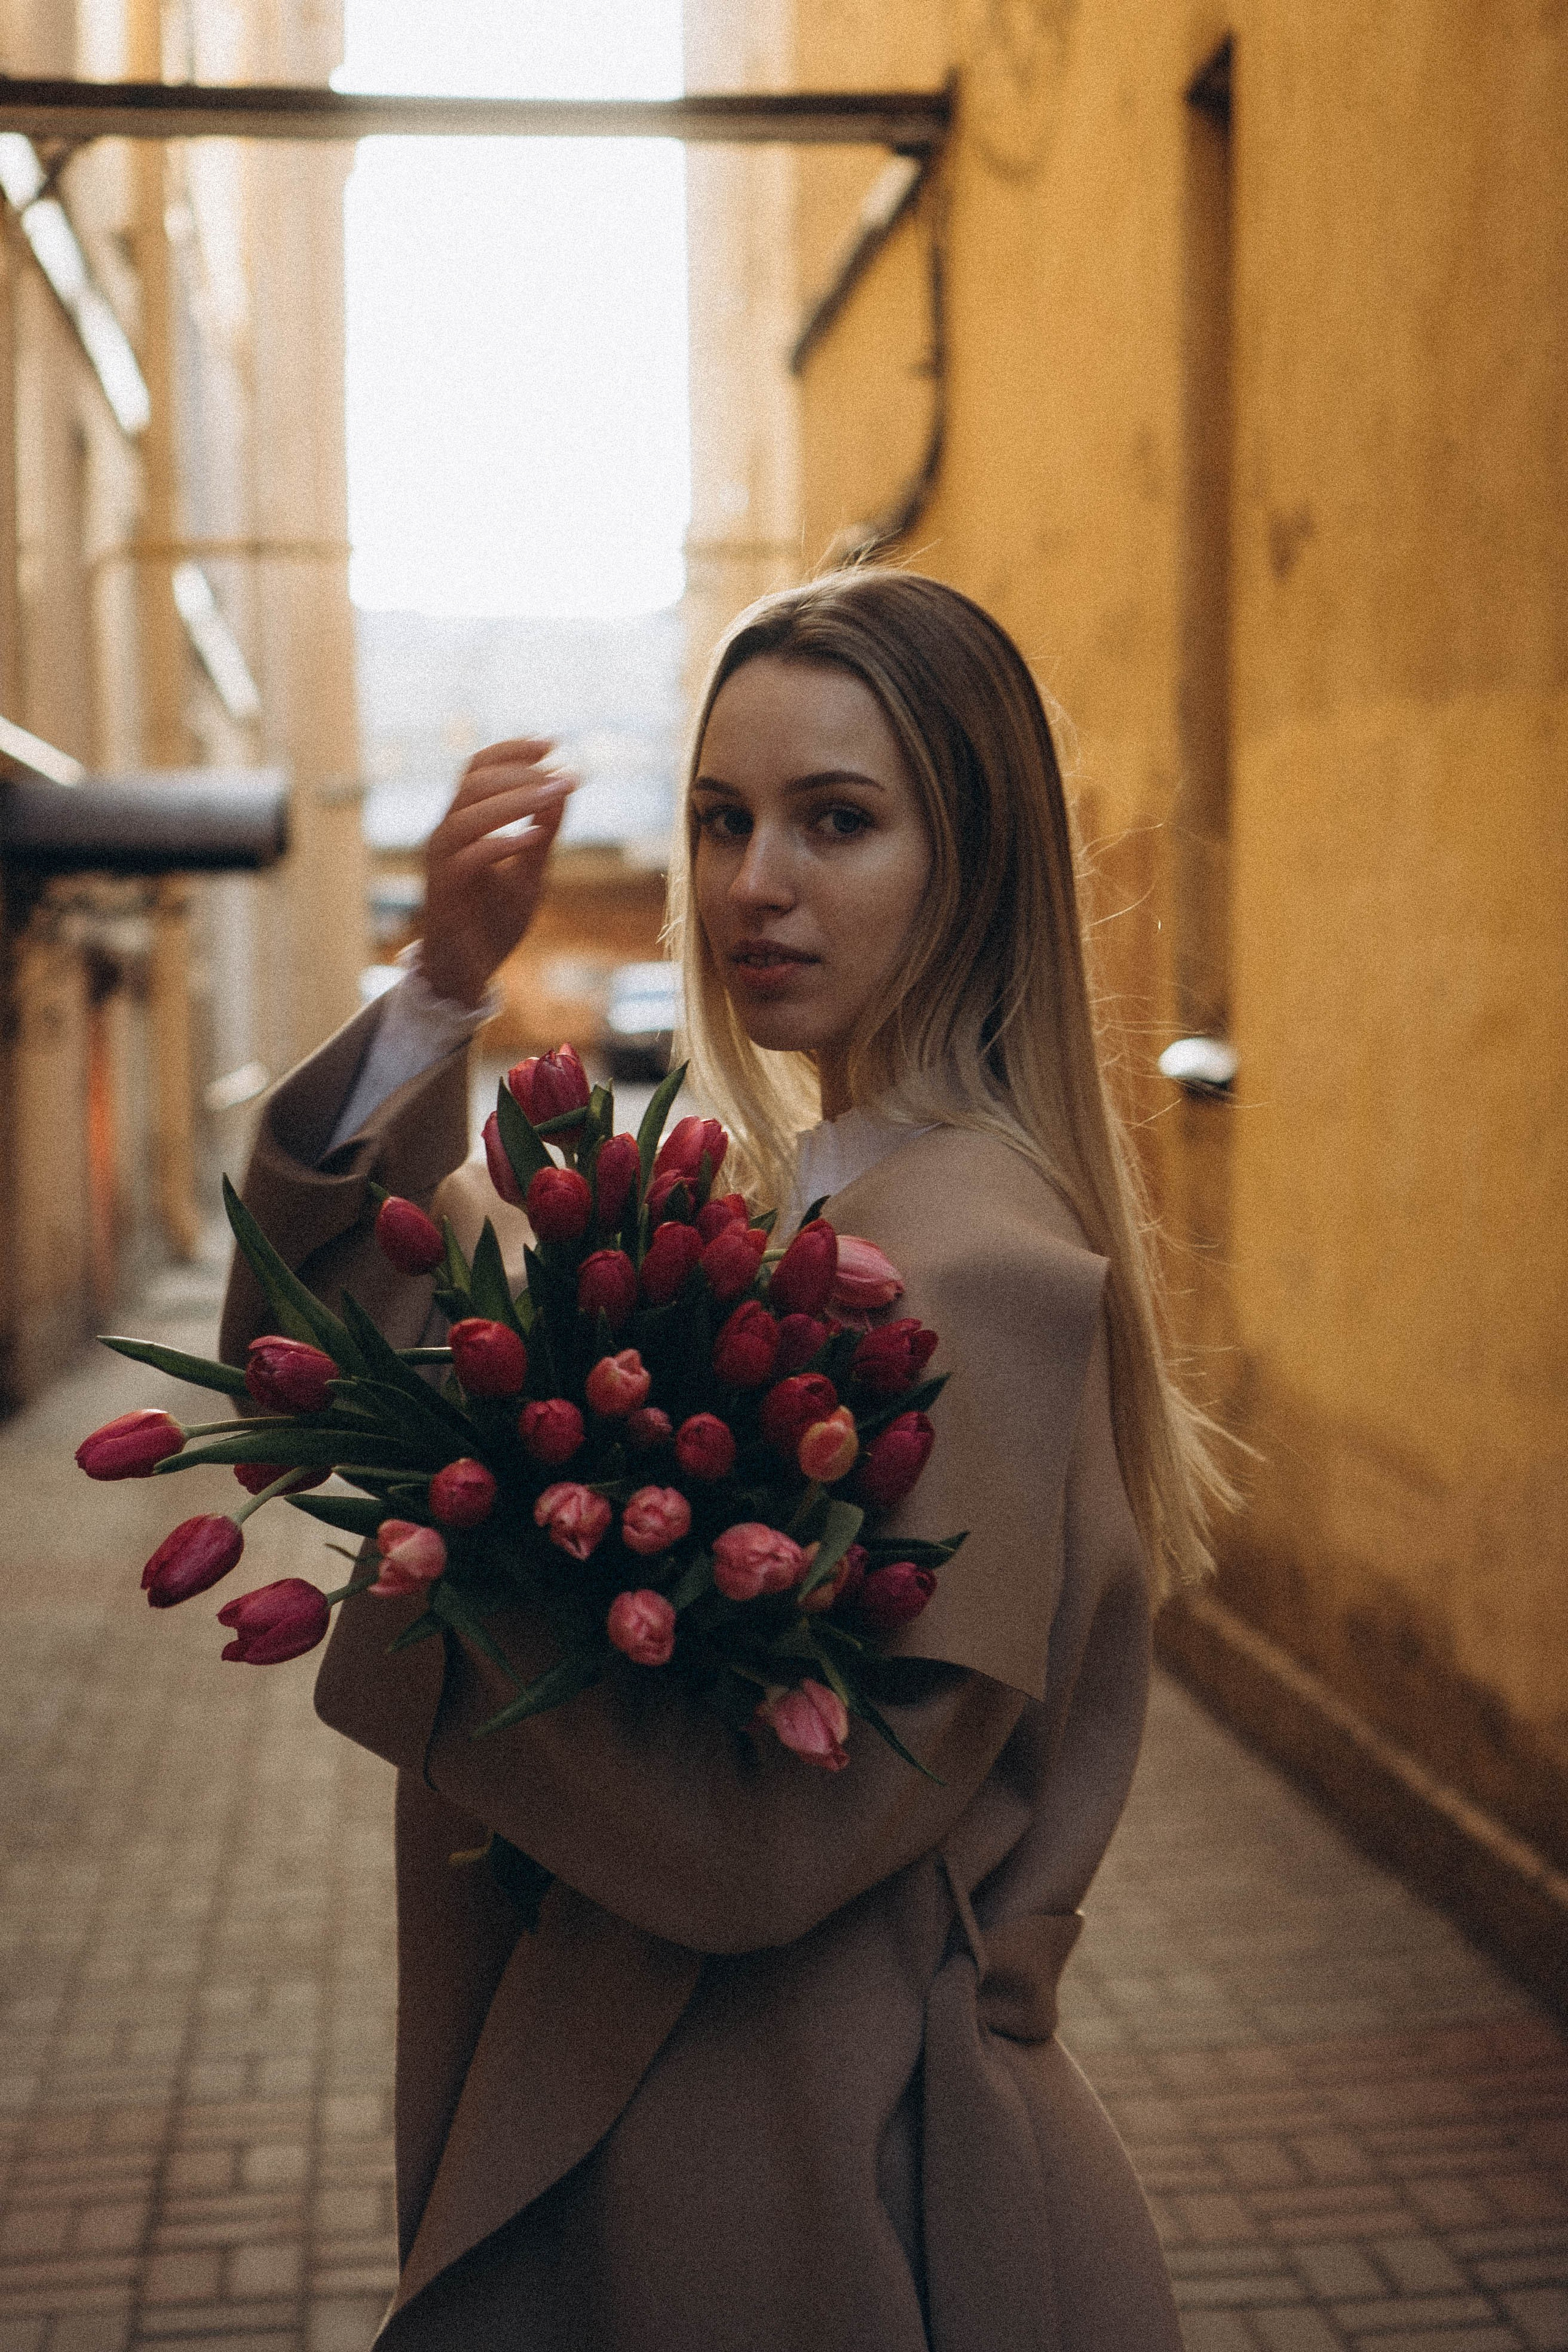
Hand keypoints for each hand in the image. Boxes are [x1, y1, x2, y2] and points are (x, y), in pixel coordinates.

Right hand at [419, 739, 577, 1008]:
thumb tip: (563, 787)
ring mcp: (440, 863)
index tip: (552, 744)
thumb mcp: (530, 871)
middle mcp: (445, 835)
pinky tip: (533, 839)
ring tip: (555, 795)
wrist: (470, 973)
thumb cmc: (494, 921)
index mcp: (463, 823)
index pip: (477, 769)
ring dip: (513, 801)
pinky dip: (500, 843)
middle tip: (564, 777)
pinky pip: (466, 858)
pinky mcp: (443, 893)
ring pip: (466, 815)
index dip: (511, 750)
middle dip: (520, 773)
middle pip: (472, 782)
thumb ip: (543, 832)